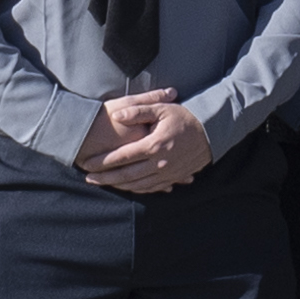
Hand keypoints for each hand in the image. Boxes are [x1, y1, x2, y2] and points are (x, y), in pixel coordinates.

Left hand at [87, 96, 210, 193]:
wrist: (212, 132)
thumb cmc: (185, 118)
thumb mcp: (163, 109)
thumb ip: (139, 110)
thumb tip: (116, 115)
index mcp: (153, 145)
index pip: (121, 157)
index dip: (101, 162)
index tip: (87, 163)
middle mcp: (159, 163)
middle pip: (126, 175)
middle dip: (105, 178)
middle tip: (88, 179)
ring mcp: (167, 173)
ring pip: (137, 185)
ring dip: (118, 186)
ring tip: (103, 183)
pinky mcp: (174, 178)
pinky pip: (151, 188)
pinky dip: (136, 190)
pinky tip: (127, 187)